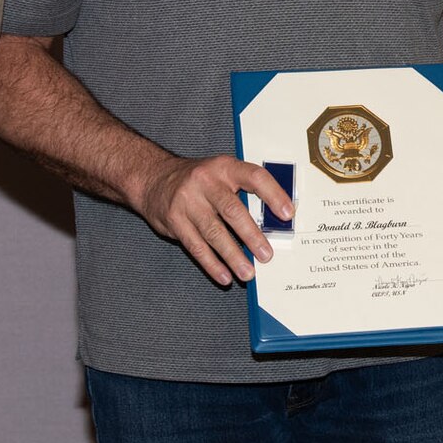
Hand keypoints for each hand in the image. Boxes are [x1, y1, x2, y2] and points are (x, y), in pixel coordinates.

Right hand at [132, 154, 291, 285]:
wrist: (154, 178)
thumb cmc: (198, 180)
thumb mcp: (221, 174)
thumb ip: (244, 191)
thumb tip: (273, 220)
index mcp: (225, 167)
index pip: (255, 177)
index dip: (273, 195)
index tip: (288, 214)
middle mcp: (206, 182)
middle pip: (232, 211)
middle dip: (251, 236)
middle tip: (266, 254)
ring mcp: (188, 202)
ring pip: (214, 233)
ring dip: (233, 256)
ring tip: (248, 273)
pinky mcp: (174, 221)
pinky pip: (196, 246)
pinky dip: (212, 264)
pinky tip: (224, 275)